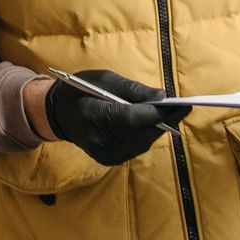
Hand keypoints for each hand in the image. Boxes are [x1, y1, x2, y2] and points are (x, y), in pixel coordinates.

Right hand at [45, 70, 179, 165]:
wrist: (57, 114)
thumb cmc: (80, 90)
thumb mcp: (104, 79)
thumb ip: (133, 90)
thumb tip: (162, 97)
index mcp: (93, 114)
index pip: (132, 118)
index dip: (159, 113)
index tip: (181, 104)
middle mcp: (99, 139)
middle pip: (142, 133)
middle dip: (165, 120)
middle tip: (182, 108)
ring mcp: (103, 154)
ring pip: (143, 143)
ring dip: (158, 129)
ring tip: (171, 114)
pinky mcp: (109, 160)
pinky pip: (136, 148)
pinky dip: (146, 136)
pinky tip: (152, 125)